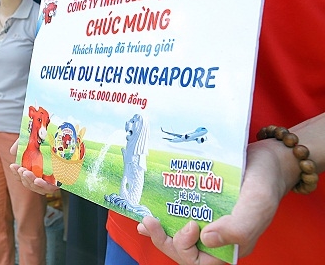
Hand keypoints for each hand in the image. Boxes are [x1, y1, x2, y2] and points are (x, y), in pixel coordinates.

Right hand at [9, 139, 59, 194]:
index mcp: (34, 168)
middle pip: (30, 184)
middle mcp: (43, 176)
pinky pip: (51, 188)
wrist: (63, 133)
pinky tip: (38, 180)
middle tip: (21, 170)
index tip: (13, 166)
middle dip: (24, 178)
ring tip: (27, 173)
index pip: (22, 176)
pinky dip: (43, 186)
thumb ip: (21, 144)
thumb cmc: (47, 138)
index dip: (16, 173)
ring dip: (31, 182)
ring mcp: (52, 180)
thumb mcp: (32, 139)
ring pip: (39, 188)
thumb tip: (12, 152)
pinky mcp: (62, 182)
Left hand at [137, 140, 285, 263]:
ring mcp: (206, 221)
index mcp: (231, 246)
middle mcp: (216, 237)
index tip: (190, 225)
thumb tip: (207, 240)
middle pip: (184, 251)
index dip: (188, 249)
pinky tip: (148, 213)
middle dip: (165, 241)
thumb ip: (239, 227)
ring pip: (177, 235)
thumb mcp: (257, 205)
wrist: (265, 159)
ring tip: (146, 220)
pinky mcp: (198, 205)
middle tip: (151, 222)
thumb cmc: (265, 183)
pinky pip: (176, 216)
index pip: (201, 262)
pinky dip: (161, 217)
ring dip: (159, 231)